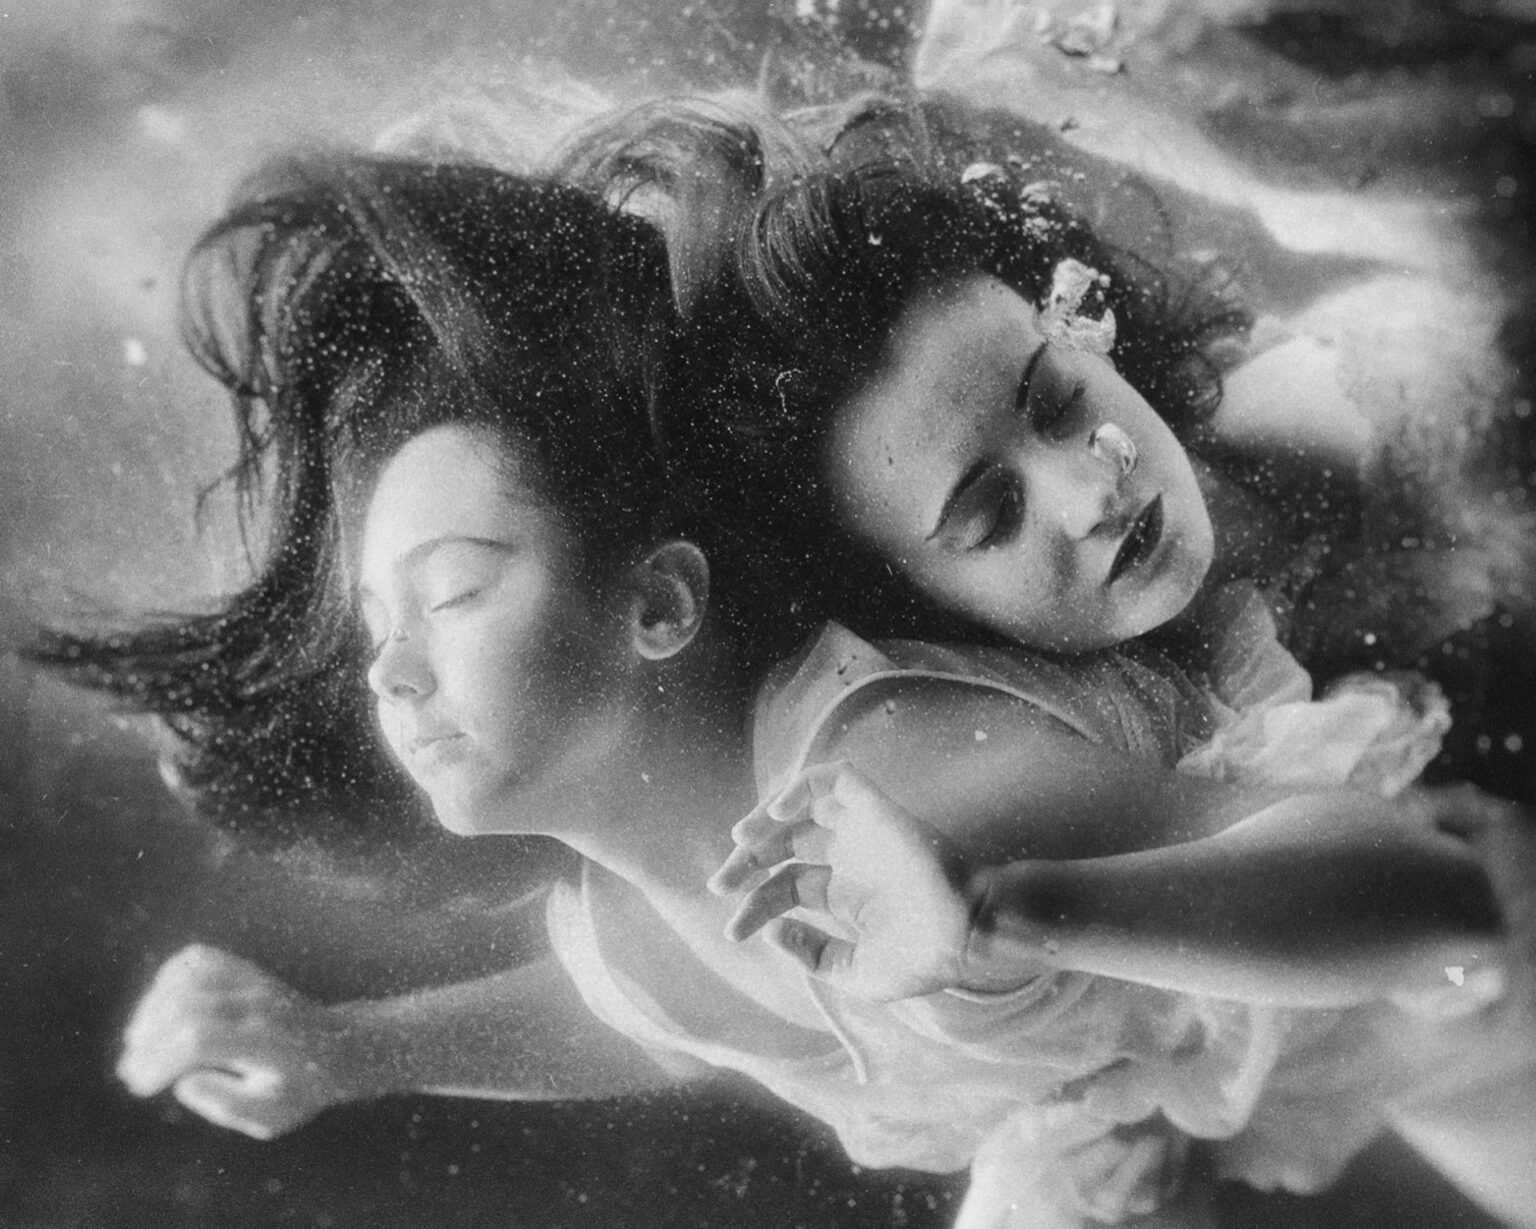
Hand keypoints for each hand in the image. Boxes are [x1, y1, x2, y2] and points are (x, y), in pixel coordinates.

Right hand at [118, 944, 356, 1138]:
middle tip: (130, 1072)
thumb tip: (183, 1081)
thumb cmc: (301, 1090)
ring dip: (150, 1010)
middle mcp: (257, 1004)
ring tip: (138, 1044)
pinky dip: (168, 980)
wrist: (338, 1048)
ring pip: (186, 979)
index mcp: (266, 1042)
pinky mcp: (245, 970)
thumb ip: (226, 1105)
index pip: (197, 1039)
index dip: (159, 1061)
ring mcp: (251, 982)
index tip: (140, 1087)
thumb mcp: (272, 1116)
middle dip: (147, 1041)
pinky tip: (159, 1008)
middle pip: (184, 1007)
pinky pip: (197, 960)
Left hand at [708, 762, 977, 1000]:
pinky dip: (801, 787)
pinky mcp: (875, 806)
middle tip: (720, 883)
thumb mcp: (856, 973)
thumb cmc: (921, 958)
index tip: (733, 931)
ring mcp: (860, 828)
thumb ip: (814, 956)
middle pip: (783, 846)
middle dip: (747, 862)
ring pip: (800, 807)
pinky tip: (778, 812)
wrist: (965, 932)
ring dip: (765, 818)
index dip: (754, 906)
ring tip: (740, 841)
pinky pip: (832, 779)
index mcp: (844, 893)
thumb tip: (774, 932)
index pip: (785, 888)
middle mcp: (848, 856)